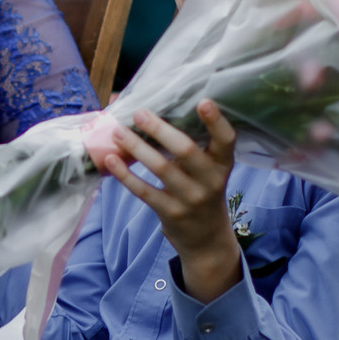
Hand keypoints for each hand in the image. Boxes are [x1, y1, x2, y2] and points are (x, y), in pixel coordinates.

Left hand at [92, 101, 241, 304]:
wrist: (207, 239)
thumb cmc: (202, 191)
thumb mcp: (209, 170)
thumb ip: (192, 146)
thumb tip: (152, 113)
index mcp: (222, 164)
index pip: (226, 139)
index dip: (216, 121)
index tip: (203, 100)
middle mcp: (210, 180)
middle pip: (186, 150)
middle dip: (160, 129)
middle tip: (139, 114)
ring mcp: (191, 198)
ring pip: (161, 168)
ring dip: (137, 147)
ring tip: (118, 132)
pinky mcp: (171, 213)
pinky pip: (144, 191)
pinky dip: (126, 174)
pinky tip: (112, 160)